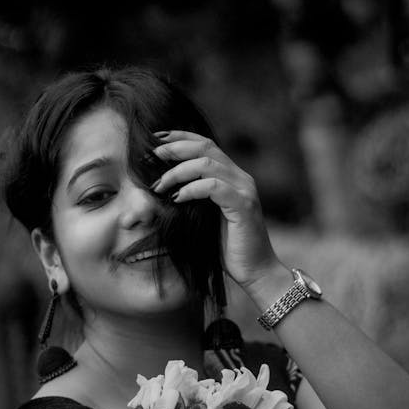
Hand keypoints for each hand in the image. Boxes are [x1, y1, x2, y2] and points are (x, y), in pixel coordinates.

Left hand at [152, 131, 280, 288]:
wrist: (256, 272)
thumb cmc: (229, 250)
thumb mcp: (206, 219)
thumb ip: (193, 200)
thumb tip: (162, 191)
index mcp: (233, 177)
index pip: (206, 144)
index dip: (180, 137)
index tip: (156, 140)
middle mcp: (241, 178)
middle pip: (205, 147)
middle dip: (175, 148)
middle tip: (152, 156)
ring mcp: (244, 190)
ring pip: (207, 163)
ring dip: (178, 171)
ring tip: (160, 185)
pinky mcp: (244, 206)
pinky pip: (214, 186)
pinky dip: (192, 189)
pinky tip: (177, 198)